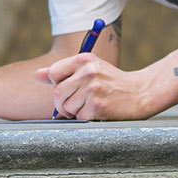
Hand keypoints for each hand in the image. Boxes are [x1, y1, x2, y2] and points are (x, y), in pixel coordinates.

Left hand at [35, 55, 151, 120]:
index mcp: (84, 59)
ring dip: (76, 112)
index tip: (68, 88)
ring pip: (66, 107)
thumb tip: (37, 75)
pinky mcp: (98, 106)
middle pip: (57, 93)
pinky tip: (98, 112)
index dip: (57, 85)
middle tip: (79, 103)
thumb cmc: (112, 82)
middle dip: (64, 103)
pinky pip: (78, 117)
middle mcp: (88, 71)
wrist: (140, 93)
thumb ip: (63, 71)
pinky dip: (86, 118)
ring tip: (91, 105)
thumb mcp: (89, 69)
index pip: (53, 73)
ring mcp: (93, 89)